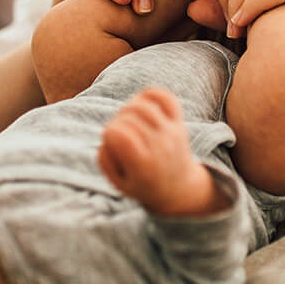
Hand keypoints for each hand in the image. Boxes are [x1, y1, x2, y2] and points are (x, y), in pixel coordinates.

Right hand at [97, 87, 226, 216]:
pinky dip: (151, 94)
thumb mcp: (118, 184)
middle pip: (129, 118)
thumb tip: (107, 135)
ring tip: (127, 119)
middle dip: (116, 121)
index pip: (120, 134)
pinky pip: (166, 98)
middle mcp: (160, 147)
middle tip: (118, 134)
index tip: (111, 142)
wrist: (178, 189)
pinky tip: (142, 104)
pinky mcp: (179, 123)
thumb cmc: (142, 185)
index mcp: (143, 166)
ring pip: (144, 105)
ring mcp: (172, 133)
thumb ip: (105, 160)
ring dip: (129, 107)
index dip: (108, 133)